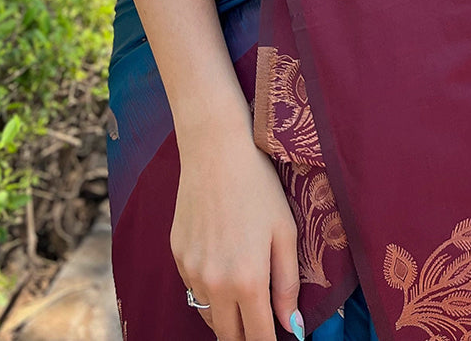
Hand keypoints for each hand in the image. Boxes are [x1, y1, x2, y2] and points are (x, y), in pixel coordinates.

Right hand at [172, 129, 301, 340]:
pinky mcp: (176, 255)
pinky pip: (193, 288)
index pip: (258, 338)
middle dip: (247, 336)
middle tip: (263, 321)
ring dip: (226, 314)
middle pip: (228, 336)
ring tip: (244, 291)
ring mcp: (191, 270)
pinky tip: (222, 263)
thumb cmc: (258, 186)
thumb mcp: (285, 233)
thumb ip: (288, 285)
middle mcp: (214, 283)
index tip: (279, 339)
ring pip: (208, 315)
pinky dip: (208, 289)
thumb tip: (293, 328)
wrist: (214, 149)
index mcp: (247, 281)